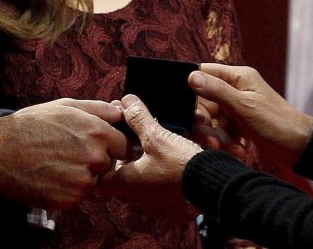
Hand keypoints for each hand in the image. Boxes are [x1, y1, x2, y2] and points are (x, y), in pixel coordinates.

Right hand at [0, 98, 126, 209]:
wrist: (0, 151)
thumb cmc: (31, 125)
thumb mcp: (66, 106)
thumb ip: (98, 109)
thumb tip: (120, 111)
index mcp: (97, 132)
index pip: (124, 145)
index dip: (112, 145)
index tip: (98, 145)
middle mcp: (94, 157)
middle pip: (110, 165)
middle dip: (97, 161)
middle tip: (73, 154)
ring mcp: (82, 181)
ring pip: (95, 182)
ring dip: (84, 176)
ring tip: (60, 165)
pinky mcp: (69, 200)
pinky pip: (79, 197)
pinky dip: (69, 190)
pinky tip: (52, 177)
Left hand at [98, 94, 201, 222]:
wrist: (212, 186)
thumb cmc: (180, 163)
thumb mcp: (157, 136)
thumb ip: (138, 118)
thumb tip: (125, 101)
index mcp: (126, 183)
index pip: (100, 181)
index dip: (102, 165)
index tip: (109, 151)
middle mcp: (136, 199)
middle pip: (120, 183)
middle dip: (123, 165)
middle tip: (131, 146)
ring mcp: (154, 207)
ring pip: (139, 190)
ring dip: (142, 174)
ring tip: (152, 154)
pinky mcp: (171, 210)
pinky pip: (158, 196)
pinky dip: (159, 183)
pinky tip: (168, 169)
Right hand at [189, 63, 312, 170]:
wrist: (299, 148)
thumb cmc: (276, 122)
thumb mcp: (243, 106)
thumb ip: (217, 91)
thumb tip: (191, 77)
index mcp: (238, 76)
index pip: (205, 72)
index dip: (193, 88)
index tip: (188, 108)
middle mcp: (236, 89)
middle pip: (205, 100)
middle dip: (204, 121)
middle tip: (208, 137)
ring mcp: (237, 107)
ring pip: (212, 119)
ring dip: (215, 135)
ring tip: (226, 146)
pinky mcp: (240, 124)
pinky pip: (221, 130)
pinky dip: (226, 141)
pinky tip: (237, 149)